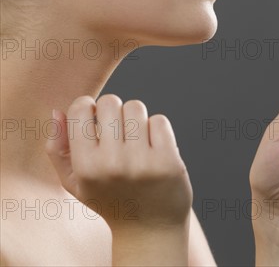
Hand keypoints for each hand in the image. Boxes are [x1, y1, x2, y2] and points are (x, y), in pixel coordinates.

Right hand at [45, 95, 192, 233]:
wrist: (149, 229)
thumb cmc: (108, 198)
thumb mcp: (74, 181)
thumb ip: (58, 148)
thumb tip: (57, 112)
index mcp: (85, 166)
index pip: (80, 108)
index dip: (87, 107)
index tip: (94, 119)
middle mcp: (112, 164)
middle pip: (110, 102)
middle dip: (113, 111)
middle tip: (116, 131)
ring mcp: (142, 162)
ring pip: (136, 107)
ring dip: (136, 119)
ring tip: (135, 140)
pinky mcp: (168, 161)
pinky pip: (159, 120)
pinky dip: (156, 129)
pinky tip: (153, 148)